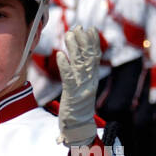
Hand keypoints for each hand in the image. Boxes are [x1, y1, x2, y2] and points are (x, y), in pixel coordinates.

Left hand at [57, 26, 100, 146]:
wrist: (79, 128)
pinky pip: (68, 77)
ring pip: (79, 63)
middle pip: (88, 57)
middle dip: (83, 40)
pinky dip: (64, 65)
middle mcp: (90, 81)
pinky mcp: (72, 94)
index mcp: (93, 79)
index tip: (89, 28)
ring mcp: (81, 87)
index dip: (93, 42)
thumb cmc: (78, 109)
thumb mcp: (82, 89)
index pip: (95, 57)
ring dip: (74, 48)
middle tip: (77, 27)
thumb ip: (81, 75)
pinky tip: (60, 55)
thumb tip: (77, 59)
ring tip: (69, 34)